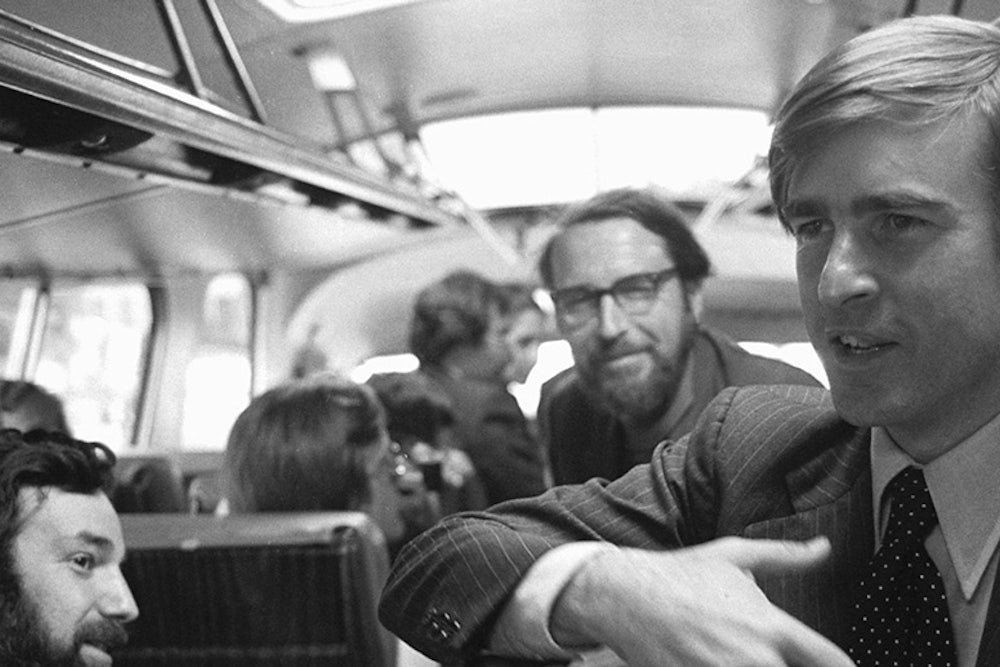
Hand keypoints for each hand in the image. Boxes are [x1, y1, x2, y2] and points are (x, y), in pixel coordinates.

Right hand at [552, 536, 854, 666]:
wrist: (624, 595)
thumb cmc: (679, 574)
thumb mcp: (735, 556)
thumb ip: (786, 556)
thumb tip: (823, 548)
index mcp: (771, 626)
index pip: (833, 662)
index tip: (832, 664)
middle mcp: (755, 659)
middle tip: (775, 655)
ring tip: (739, 655)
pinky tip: (716, 662)